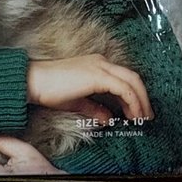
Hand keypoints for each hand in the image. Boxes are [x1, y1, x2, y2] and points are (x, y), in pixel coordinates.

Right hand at [26, 55, 151, 124]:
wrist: (34, 82)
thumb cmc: (50, 90)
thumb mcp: (77, 101)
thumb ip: (95, 108)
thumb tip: (108, 119)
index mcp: (97, 65)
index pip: (124, 78)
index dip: (134, 95)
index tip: (138, 112)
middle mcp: (101, 62)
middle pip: (133, 77)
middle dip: (143, 97)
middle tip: (147, 115)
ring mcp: (100, 66)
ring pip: (132, 81)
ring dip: (140, 101)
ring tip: (143, 117)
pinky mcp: (98, 75)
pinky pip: (123, 88)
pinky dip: (132, 102)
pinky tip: (133, 115)